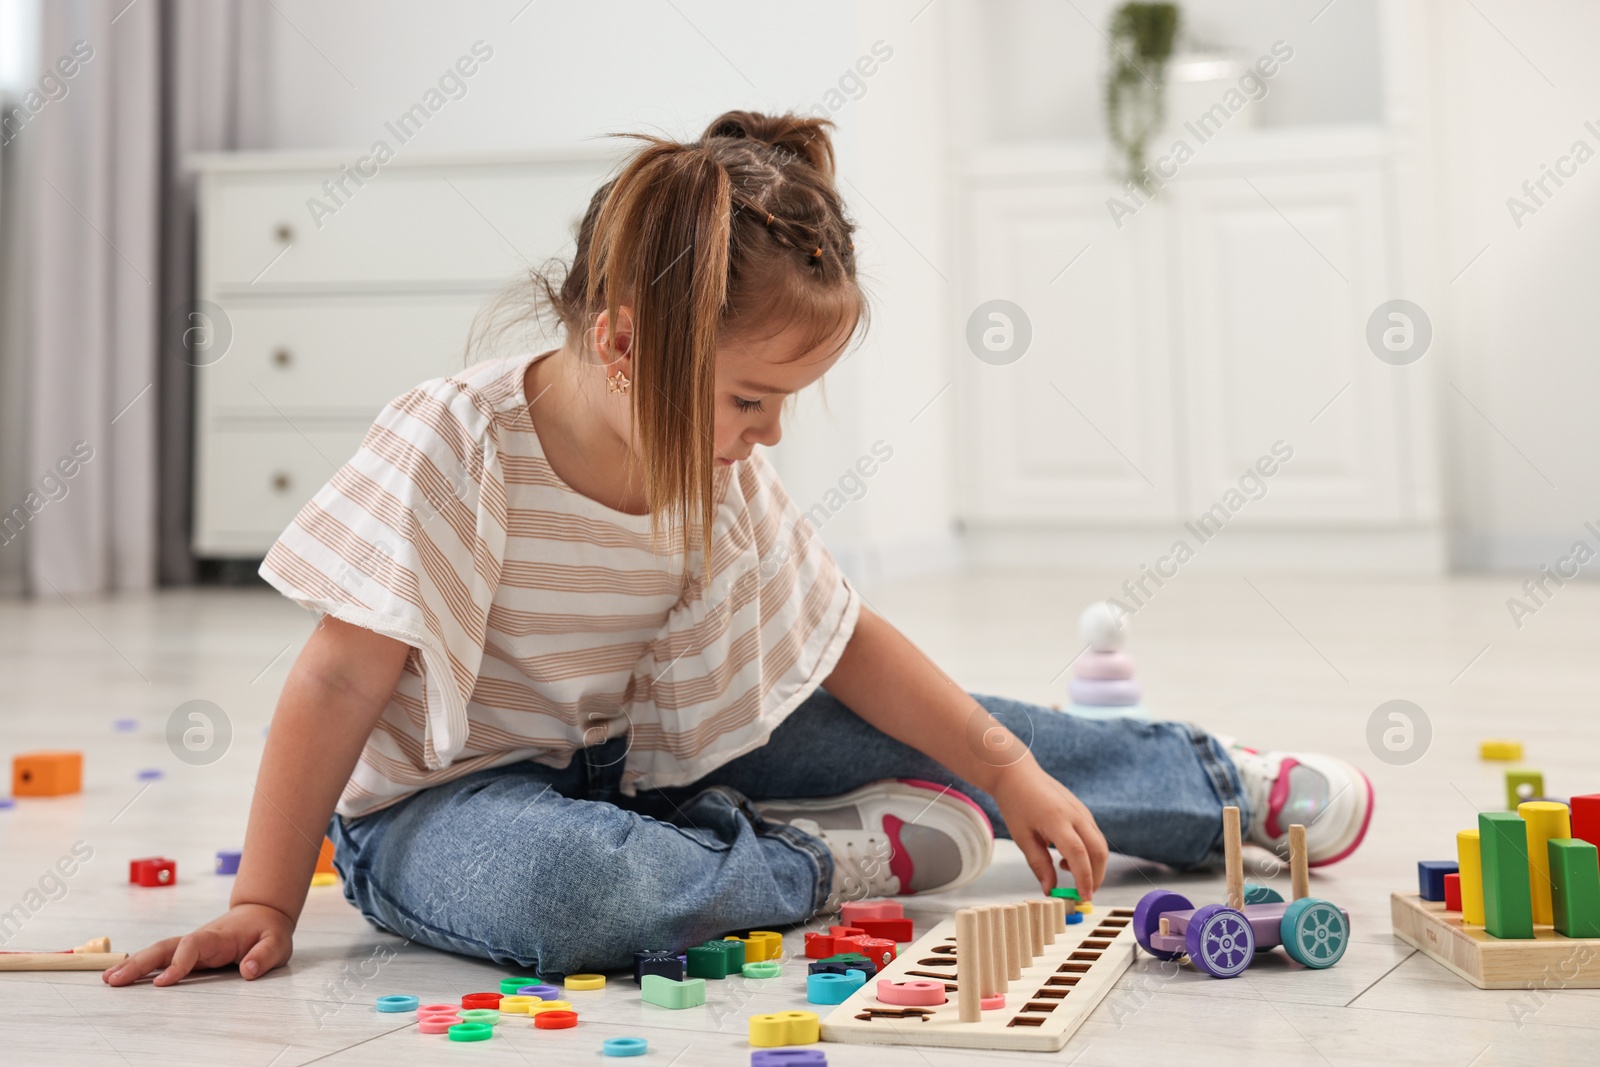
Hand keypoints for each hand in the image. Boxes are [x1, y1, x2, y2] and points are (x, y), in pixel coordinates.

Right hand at [102, 902, 294, 986]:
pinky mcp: (187, 951)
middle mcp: (198, 938)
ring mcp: (190, 944)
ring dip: (133, 964)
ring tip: (109, 980)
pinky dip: (140, 965)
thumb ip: (264, 955)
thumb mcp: (277, 942)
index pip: (192, 947)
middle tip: (114, 981)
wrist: (261, 913)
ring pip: (158, 951)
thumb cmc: (268, 930)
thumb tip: (249, 970)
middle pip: (164, 947)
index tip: (162, 983)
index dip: (177, 964)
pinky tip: (121, 976)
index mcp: (218, 937)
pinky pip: (161, 957)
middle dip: (139, 963)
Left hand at [989, 759, 1108, 899]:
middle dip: (1096, 877)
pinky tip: (1067, 857)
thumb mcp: (1023, 838)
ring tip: (1065, 871)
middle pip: (1098, 851)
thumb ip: (1039, 864)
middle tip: (1083, 893)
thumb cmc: (1016, 804)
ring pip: (1100, 844)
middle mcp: (1076, 814)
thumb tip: (1050, 890)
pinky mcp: (1083, 811)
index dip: (1084, 878)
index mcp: (1057, 820)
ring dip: (1093, 865)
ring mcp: (1082, 811)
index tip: (1084, 898)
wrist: (1017, 774)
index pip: (1079, 854)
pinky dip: (1089, 853)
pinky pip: (1094, 836)